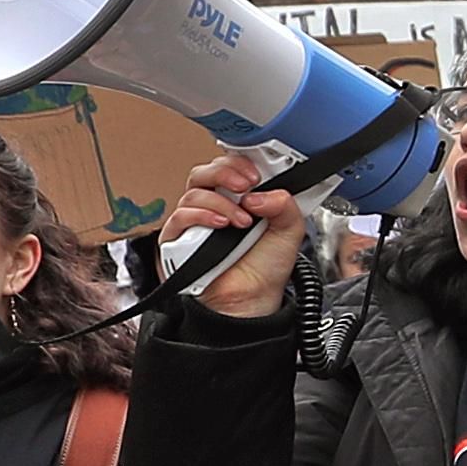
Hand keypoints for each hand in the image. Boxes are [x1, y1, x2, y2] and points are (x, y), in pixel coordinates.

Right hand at [164, 151, 308, 320]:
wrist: (251, 302)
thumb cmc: (265, 268)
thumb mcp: (288, 231)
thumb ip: (285, 205)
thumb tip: (261, 193)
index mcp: (237, 199)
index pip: (228, 167)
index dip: (239, 163)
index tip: (256, 173)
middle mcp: (213, 206)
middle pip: (204, 172)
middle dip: (225, 172)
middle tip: (245, 185)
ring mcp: (194, 223)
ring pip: (194, 192)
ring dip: (220, 201)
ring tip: (241, 221)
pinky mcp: (177, 240)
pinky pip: (179, 217)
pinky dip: (201, 215)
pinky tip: (220, 225)